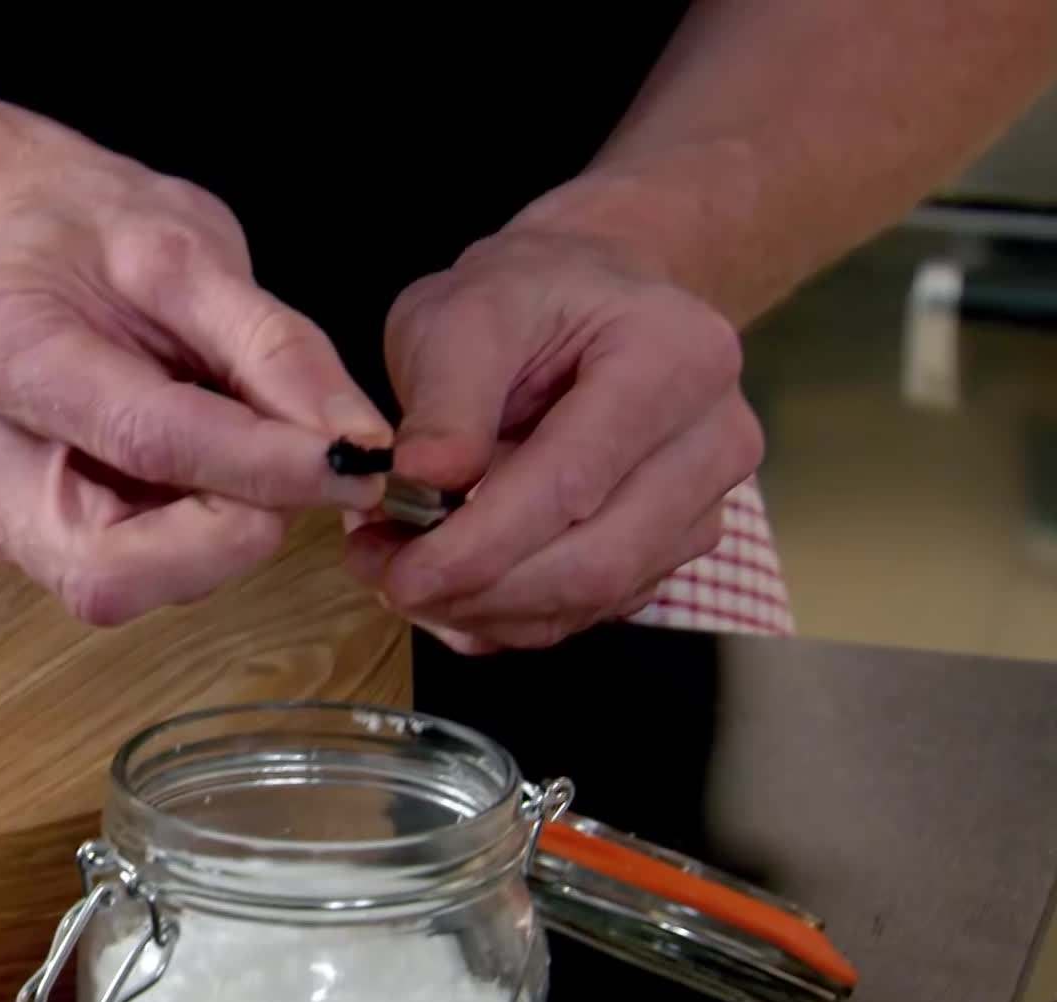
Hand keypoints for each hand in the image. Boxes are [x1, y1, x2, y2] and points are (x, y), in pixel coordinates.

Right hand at [0, 148, 390, 624]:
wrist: (2, 235)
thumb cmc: (86, 231)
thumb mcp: (191, 248)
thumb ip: (274, 348)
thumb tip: (353, 442)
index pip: (142, 440)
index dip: (260, 467)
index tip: (351, 463)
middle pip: (106, 567)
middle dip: (225, 541)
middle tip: (298, 477)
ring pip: (119, 584)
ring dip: (210, 536)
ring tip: (233, 444)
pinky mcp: (12, 542)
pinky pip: (119, 570)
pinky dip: (185, 534)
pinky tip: (193, 467)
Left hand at [343, 230, 763, 651]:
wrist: (586, 294)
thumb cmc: (526, 295)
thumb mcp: (465, 311)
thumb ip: (446, 396)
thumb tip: (421, 484)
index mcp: (676, 359)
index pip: (573, 483)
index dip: (479, 546)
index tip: (397, 571)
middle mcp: (714, 439)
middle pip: (597, 560)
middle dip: (477, 589)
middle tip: (382, 576)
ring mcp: (705, 501)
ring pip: (595, 596)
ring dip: (487, 608)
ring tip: (399, 575)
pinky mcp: (673, 544)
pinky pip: (592, 606)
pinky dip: (512, 612)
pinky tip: (450, 587)